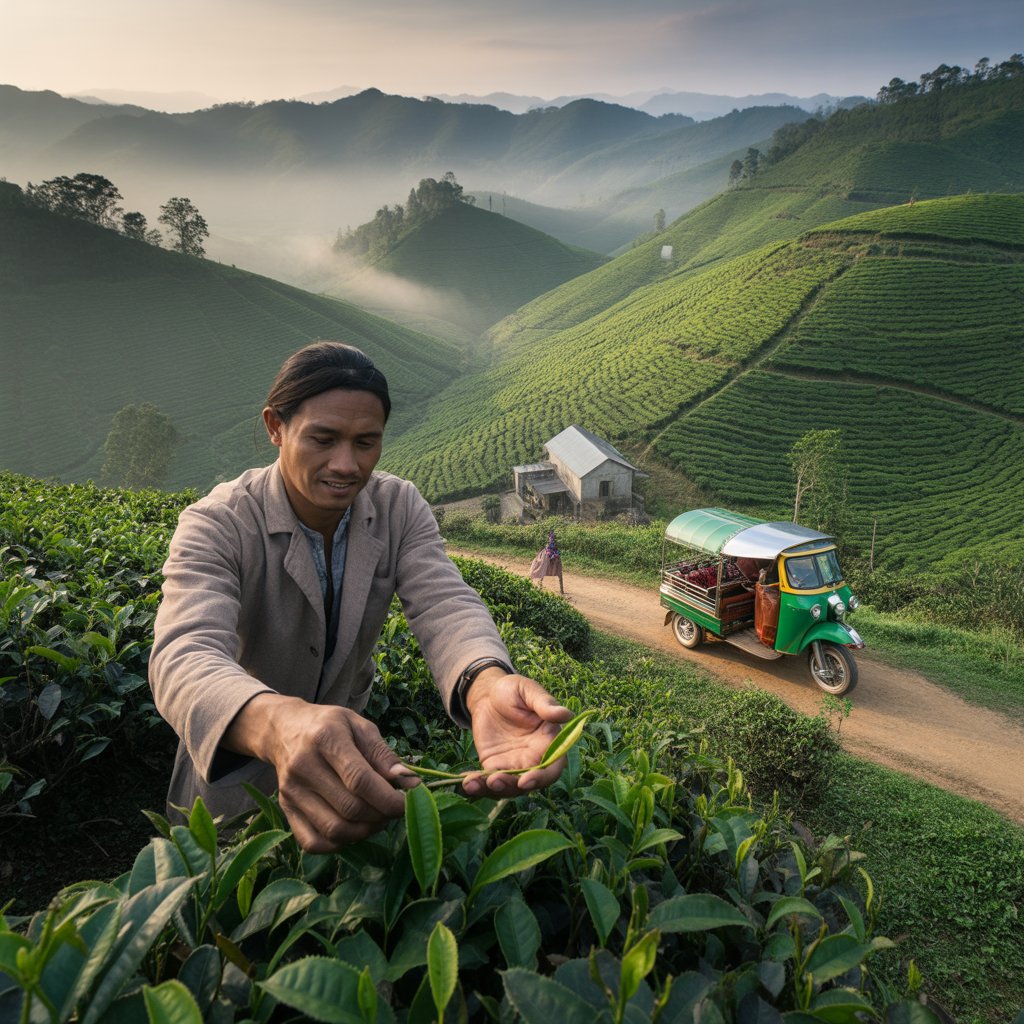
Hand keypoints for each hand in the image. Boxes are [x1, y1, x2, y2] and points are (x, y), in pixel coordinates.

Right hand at [224, 693, 418, 852]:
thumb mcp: (359, 725)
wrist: (284, 729)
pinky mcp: (285, 809)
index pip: (360, 779)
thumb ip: (383, 753)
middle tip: (395, 809)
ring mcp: (291, 791)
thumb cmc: (329, 725)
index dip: (389, 798)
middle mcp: (303, 766)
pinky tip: (354, 828)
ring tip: (377, 818)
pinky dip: (340, 844)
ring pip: (334, 830)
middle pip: (350, 808)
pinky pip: (313, 842)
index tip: (409, 802)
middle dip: (381, 815)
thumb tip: (409, 781)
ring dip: (365, 831)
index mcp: (325, 739)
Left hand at [461, 669, 572, 797]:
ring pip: (507, 786)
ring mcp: (513, 765)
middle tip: (494, 780)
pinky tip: (465, 782)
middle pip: (527, 783)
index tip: (524, 780)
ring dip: (491, 789)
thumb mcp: (528, 691)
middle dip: (511, 786)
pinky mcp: (494, 766)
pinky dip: (477, 784)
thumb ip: (545, 704)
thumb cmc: (513, 690)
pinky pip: (487, 780)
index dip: (541, 777)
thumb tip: (567, 714)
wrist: (488, 694)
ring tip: (472, 783)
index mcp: (548, 742)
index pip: (552, 767)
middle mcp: (534, 758)